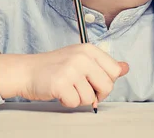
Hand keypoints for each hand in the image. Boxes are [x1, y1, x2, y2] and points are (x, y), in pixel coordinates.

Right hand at [0, 43, 128, 107]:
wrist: (27, 71)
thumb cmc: (54, 67)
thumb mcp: (81, 59)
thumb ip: (103, 64)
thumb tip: (125, 67)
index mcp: (89, 49)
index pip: (115, 71)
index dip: (106, 81)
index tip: (94, 81)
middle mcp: (82, 57)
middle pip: (107, 86)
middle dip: (95, 93)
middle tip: (80, 88)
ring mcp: (71, 69)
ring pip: (90, 98)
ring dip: (79, 98)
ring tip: (67, 88)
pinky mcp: (60, 83)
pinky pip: (75, 103)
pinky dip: (67, 102)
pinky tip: (60, 92)